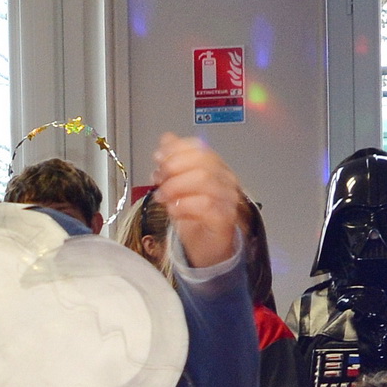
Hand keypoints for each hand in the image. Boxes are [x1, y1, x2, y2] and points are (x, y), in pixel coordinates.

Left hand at [153, 134, 250, 269]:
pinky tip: (173, 210)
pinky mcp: (225, 219)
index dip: (177, 149)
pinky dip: (184, 205)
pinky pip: (205, 205)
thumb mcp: (178, 185)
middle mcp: (226, 180)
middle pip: (203, 162)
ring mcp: (228, 199)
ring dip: (176, 186)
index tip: (158, 157)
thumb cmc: (194, 216)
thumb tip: (167, 138)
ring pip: (204, 180)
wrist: (206, 247)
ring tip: (162, 196)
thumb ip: (174, 162)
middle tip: (157, 178)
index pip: (201, 148)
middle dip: (174, 167)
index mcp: (216, 167)